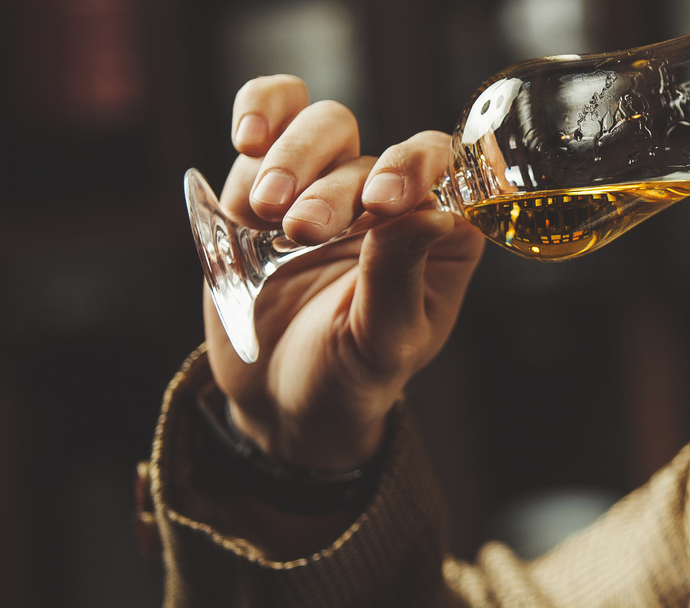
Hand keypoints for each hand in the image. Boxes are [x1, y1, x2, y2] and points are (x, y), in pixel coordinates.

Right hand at [206, 75, 484, 470]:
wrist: (278, 404)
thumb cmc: (348, 380)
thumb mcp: (382, 343)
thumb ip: (400, 275)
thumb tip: (432, 209)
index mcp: (436, 234)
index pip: (441, 167)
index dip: (414, 166)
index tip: (382, 201)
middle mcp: (385, 201)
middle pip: (365, 145)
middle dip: (332, 184)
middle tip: (303, 231)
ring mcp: (324, 189)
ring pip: (316, 126)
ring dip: (290, 158)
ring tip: (267, 212)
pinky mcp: (266, 191)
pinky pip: (265, 132)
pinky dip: (255, 121)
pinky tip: (248, 146)